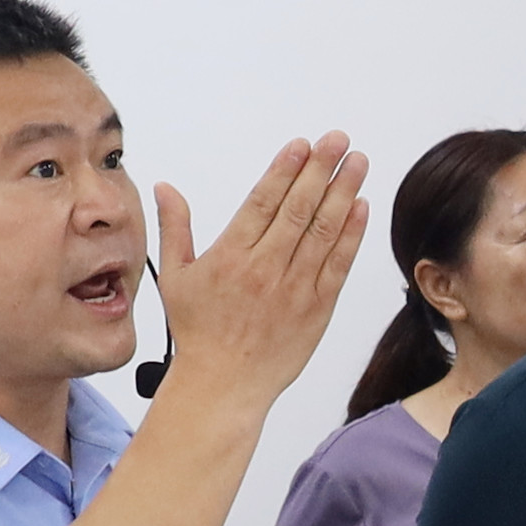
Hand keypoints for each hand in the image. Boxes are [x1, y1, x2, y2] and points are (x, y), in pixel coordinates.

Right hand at [146, 138, 373, 420]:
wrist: (224, 385)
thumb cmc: (199, 333)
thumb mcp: (176, 277)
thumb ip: (175, 227)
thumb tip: (165, 187)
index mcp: (231, 256)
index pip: (263, 202)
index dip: (285, 170)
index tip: (302, 144)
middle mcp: (265, 268)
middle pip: (299, 208)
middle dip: (320, 169)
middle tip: (338, 140)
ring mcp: (295, 288)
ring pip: (324, 231)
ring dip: (343, 192)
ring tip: (357, 162)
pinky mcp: (317, 308)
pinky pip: (338, 264)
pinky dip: (351, 235)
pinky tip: (360, 207)